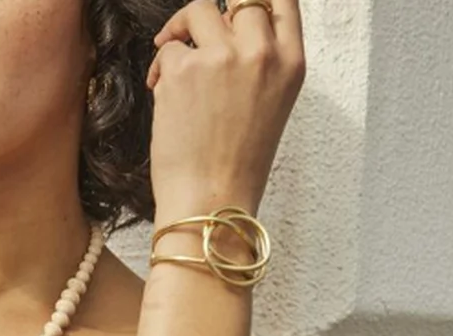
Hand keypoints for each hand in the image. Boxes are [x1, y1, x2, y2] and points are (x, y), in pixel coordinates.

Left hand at [146, 0, 304, 219]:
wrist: (212, 199)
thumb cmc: (238, 162)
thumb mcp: (271, 103)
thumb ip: (260, 60)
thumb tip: (229, 24)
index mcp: (291, 63)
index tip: (236, 6)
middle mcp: (262, 53)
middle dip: (215, 14)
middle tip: (199, 33)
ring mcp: (222, 57)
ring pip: (198, 9)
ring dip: (182, 29)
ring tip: (174, 53)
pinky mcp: (183, 68)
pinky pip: (168, 47)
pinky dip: (161, 66)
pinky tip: (163, 92)